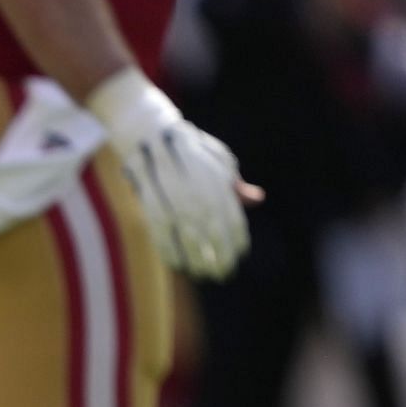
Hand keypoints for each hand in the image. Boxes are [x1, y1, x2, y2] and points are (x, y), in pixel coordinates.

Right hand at [88, 67, 256, 280]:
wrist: (148, 132)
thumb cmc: (188, 149)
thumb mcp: (217, 161)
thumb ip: (233, 184)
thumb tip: (257, 199)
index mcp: (215, 179)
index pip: (231, 216)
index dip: (236, 239)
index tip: (239, 255)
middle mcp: (196, 188)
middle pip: (211, 230)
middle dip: (218, 255)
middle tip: (223, 274)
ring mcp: (171, 195)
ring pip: (186, 235)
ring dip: (196, 258)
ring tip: (203, 273)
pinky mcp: (149, 200)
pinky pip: (160, 232)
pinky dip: (168, 250)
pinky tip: (177, 264)